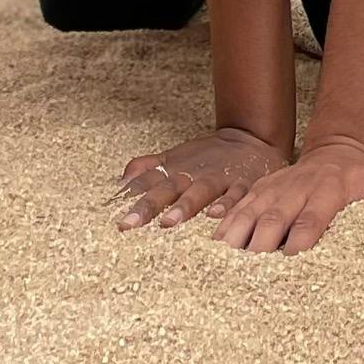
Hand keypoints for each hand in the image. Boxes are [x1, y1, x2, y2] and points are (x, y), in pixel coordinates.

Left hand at [117, 124, 282, 229]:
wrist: (252, 139)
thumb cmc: (208, 157)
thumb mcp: (176, 157)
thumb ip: (148, 167)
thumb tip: (121, 180)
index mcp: (176, 170)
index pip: (147, 182)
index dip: (129, 198)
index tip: (111, 215)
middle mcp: (193, 175)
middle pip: (167, 189)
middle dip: (148, 206)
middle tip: (128, 223)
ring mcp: (218, 179)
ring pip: (199, 192)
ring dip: (184, 206)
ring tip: (168, 222)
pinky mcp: (242, 185)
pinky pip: (235, 197)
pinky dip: (226, 205)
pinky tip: (216, 216)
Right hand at [209, 136, 363, 253]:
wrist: (339, 150)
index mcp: (330, 190)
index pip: (312, 219)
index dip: (299, 241)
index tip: (289, 263)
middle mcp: (299, 188)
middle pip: (275, 218)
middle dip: (261, 245)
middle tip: (249, 273)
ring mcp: (276, 187)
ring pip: (252, 211)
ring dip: (237, 236)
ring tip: (223, 263)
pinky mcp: (261, 189)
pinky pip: (239, 206)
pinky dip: (225, 225)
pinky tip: (214, 246)